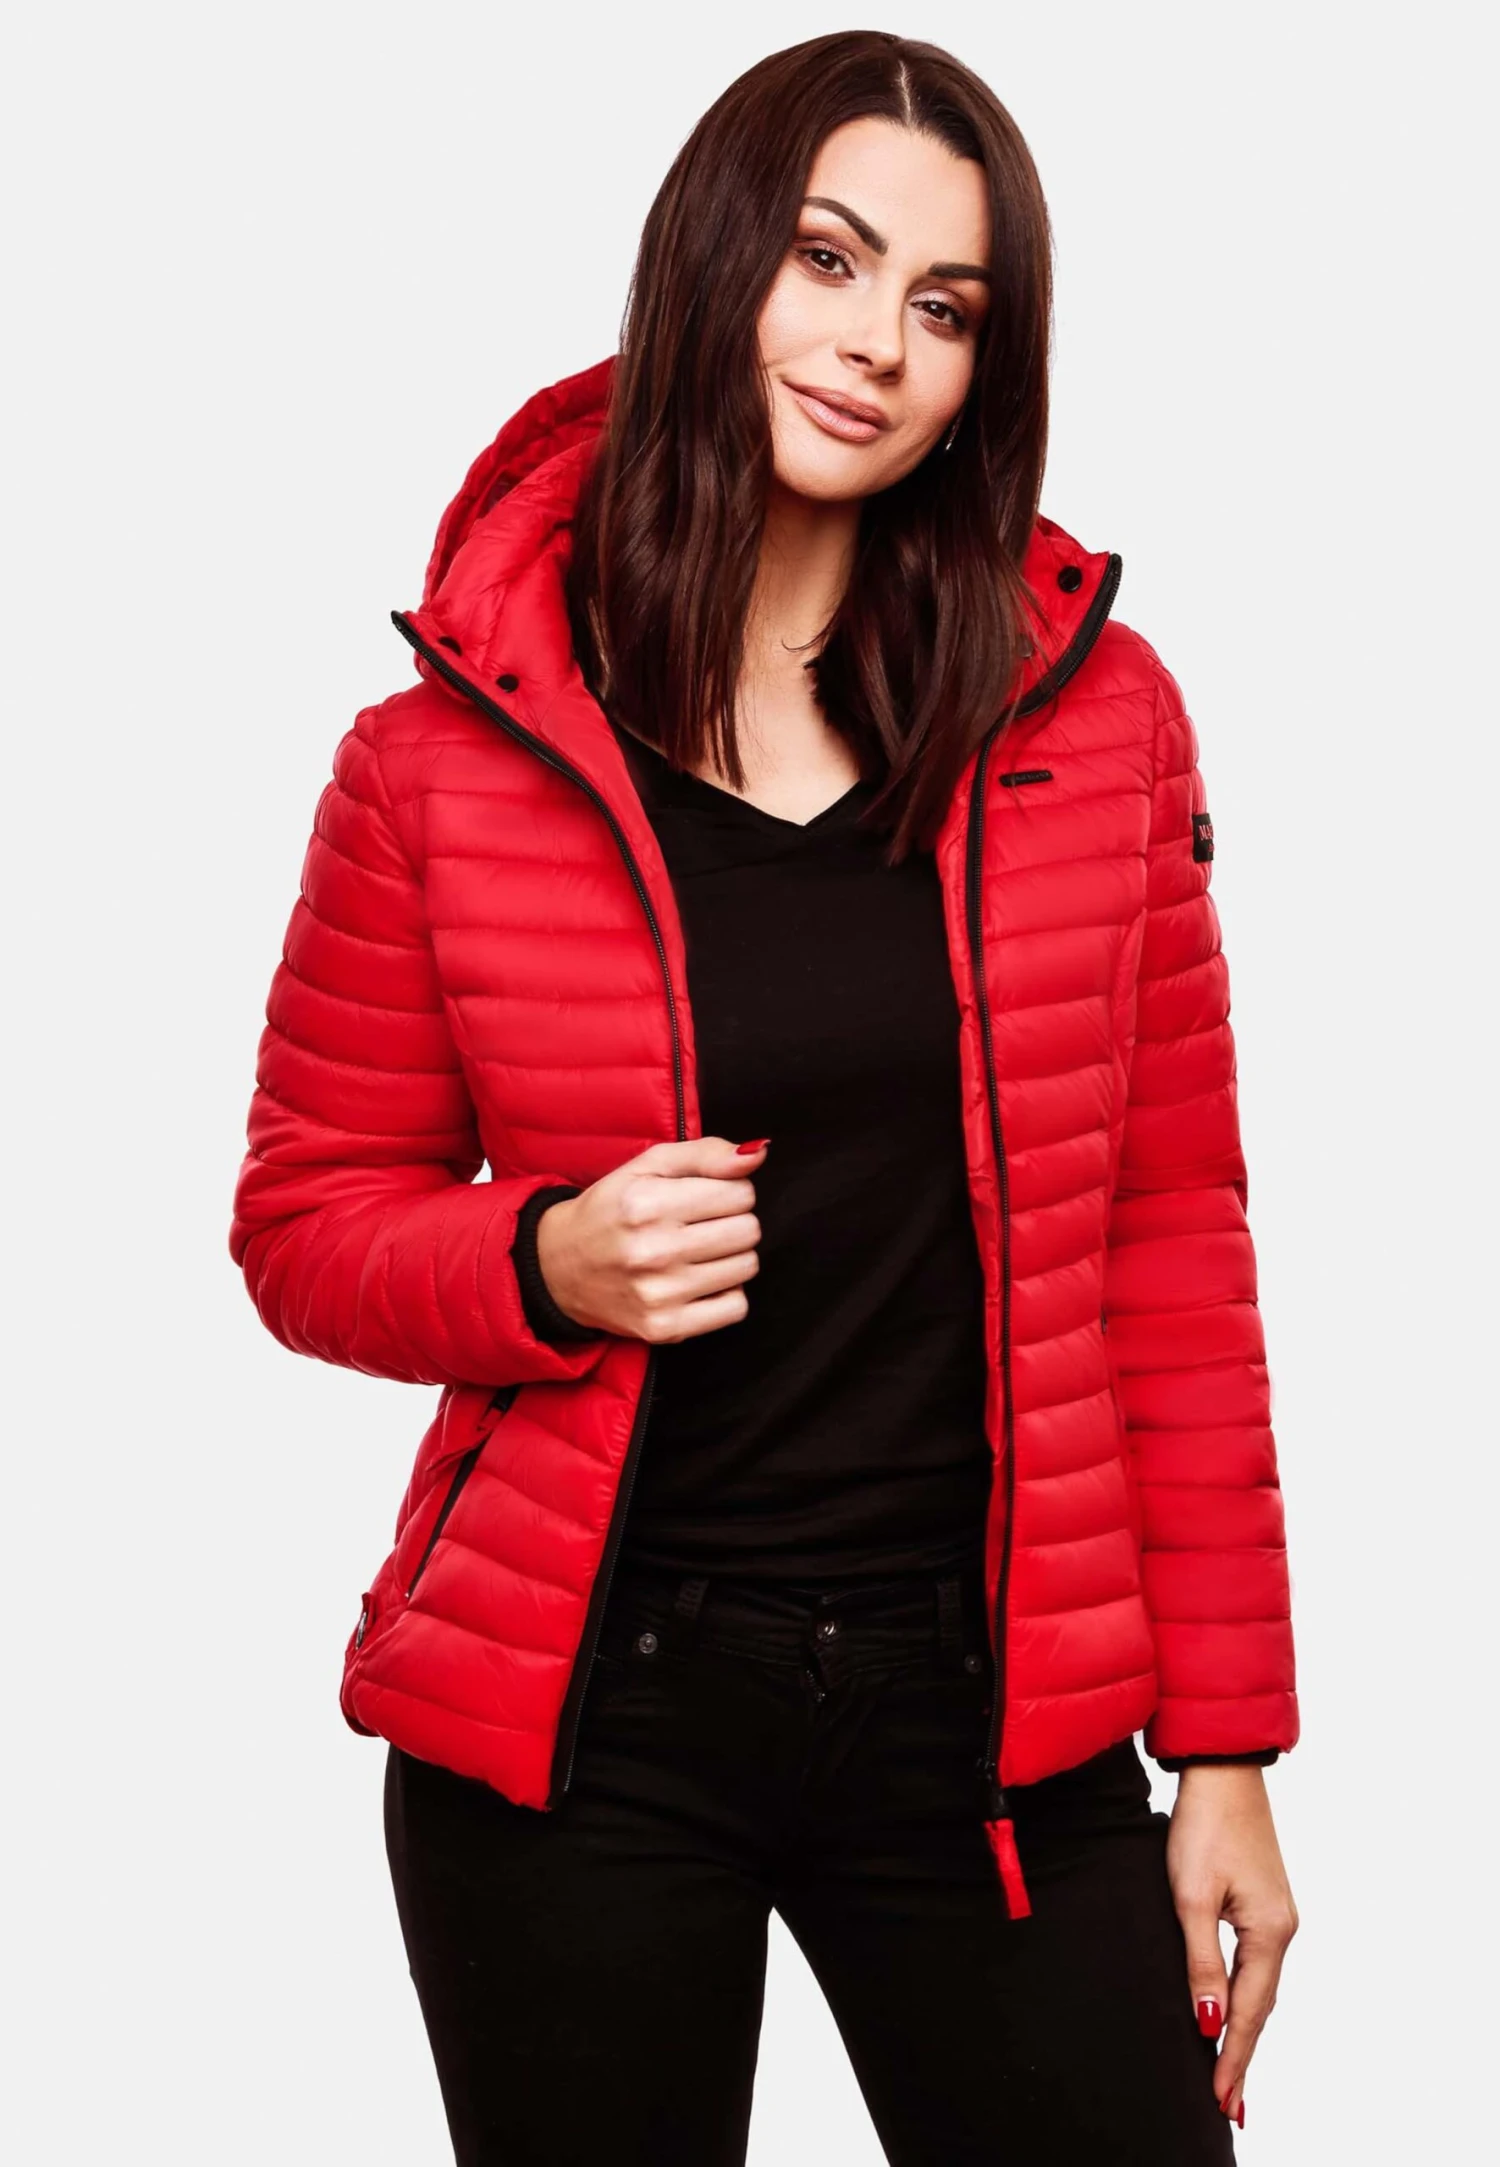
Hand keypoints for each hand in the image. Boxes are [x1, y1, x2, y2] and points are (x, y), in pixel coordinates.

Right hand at [534, 1136, 767, 1342]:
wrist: (559, 1268)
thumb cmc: (610, 1210)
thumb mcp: (647, 1166)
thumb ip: (705, 1154)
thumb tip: (758, 1152)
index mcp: (647, 1202)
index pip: (741, 1193)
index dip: (730, 1191)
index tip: (705, 1198)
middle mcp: (653, 1249)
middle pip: (748, 1230)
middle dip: (734, 1222)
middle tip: (703, 1225)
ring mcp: (659, 1294)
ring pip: (746, 1267)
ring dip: (731, 1257)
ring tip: (699, 1252)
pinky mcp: (665, 1328)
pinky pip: (735, 1308)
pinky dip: (726, 1293)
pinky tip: (699, 1282)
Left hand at [1166, 1765, 1298, 2126]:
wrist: (1222, 1767)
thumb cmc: (1204, 1824)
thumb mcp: (1191, 1895)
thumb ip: (1201, 1962)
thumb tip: (1209, 2022)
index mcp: (1270, 1932)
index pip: (1251, 2012)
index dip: (1234, 2058)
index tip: (1222, 2102)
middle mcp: (1282, 1929)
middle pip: (1261, 2007)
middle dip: (1241, 2055)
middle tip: (1226, 2104)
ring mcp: (1276, 1915)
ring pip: (1259, 1986)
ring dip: (1243, 2029)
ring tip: (1225, 2072)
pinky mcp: (1263, 1902)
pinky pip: (1255, 1964)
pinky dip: (1244, 1996)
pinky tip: (1231, 2012)